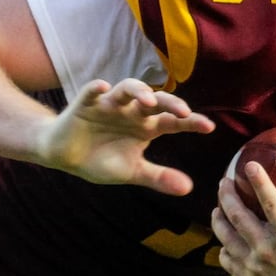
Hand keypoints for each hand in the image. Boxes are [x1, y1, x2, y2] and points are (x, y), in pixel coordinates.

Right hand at [34, 78, 213, 191]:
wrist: (65, 156)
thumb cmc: (100, 159)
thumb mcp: (131, 171)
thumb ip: (158, 177)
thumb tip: (189, 188)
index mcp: (145, 127)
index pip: (172, 122)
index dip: (190, 122)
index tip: (209, 126)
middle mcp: (131, 112)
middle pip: (155, 101)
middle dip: (169, 103)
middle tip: (183, 111)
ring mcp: (109, 105)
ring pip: (127, 89)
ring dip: (138, 91)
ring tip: (147, 100)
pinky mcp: (85, 104)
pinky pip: (91, 91)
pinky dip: (97, 89)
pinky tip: (103, 87)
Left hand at [212, 165, 275, 275]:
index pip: (269, 202)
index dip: (259, 181)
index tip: (249, 164)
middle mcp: (266, 251)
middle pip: (237, 216)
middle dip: (226, 195)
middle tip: (224, 181)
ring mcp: (255, 268)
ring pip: (225, 237)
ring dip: (218, 219)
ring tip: (217, 207)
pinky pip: (227, 260)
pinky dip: (223, 248)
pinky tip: (226, 239)